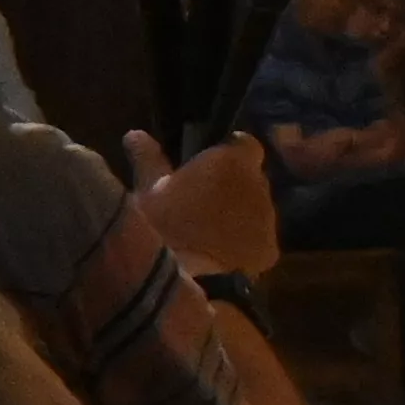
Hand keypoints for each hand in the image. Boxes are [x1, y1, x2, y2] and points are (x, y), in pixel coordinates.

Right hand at [122, 126, 279, 278]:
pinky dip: (247, 245)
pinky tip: (223, 254)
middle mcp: (259, 186)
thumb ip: (149, 157)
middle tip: (205, 202)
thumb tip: (134, 135)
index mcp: (233, 161)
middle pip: (253, 180)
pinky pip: (261, 241)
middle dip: (235, 187)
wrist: (176, 269)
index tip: (213, 165)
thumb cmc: (158, 219)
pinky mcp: (270, 250)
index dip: (233, 153)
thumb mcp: (148, 186)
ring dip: (241, 216)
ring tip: (210, 232)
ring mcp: (268, 220)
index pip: (247, 145)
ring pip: (258, 211)